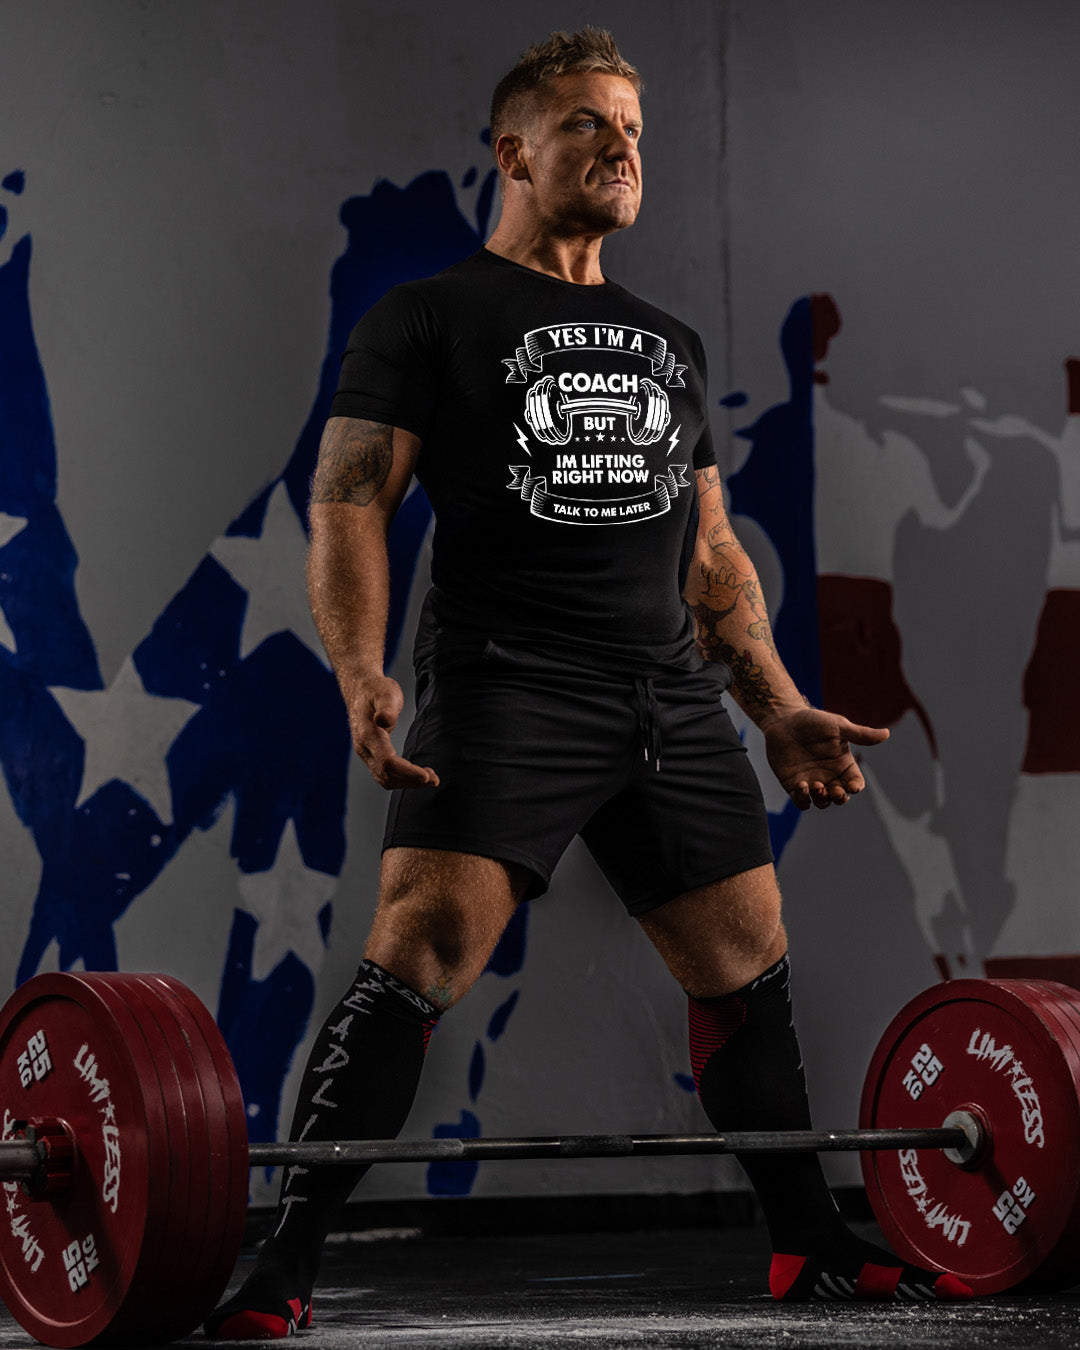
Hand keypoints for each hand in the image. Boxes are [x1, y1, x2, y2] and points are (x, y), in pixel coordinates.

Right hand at [346, 675, 438, 789]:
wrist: (360, 690)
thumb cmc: (376, 690)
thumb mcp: (385, 693)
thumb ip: (387, 707)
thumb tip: (383, 720)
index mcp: (367, 734)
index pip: (387, 762)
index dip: (407, 771)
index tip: (426, 775)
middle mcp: (364, 748)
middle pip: (386, 775)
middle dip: (411, 781)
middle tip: (435, 779)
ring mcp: (366, 754)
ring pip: (385, 779)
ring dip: (408, 783)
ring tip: (431, 778)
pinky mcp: (371, 755)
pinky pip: (385, 775)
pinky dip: (402, 780)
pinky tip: (419, 775)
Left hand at [761, 707, 888, 809]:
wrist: (784, 721)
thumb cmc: (812, 721)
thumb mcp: (838, 726)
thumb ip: (860, 734)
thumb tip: (886, 734)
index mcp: (843, 764)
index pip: (856, 782)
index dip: (856, 787)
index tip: (851, 785)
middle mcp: (830, 776)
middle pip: (841, 797)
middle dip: (840, 798)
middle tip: (834, 790)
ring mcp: (812, 782)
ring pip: (823, 802)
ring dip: (822, 799)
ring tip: (816, 786)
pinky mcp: (794, 785)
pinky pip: (802, 801)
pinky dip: (803, 799)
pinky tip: (801, 786)